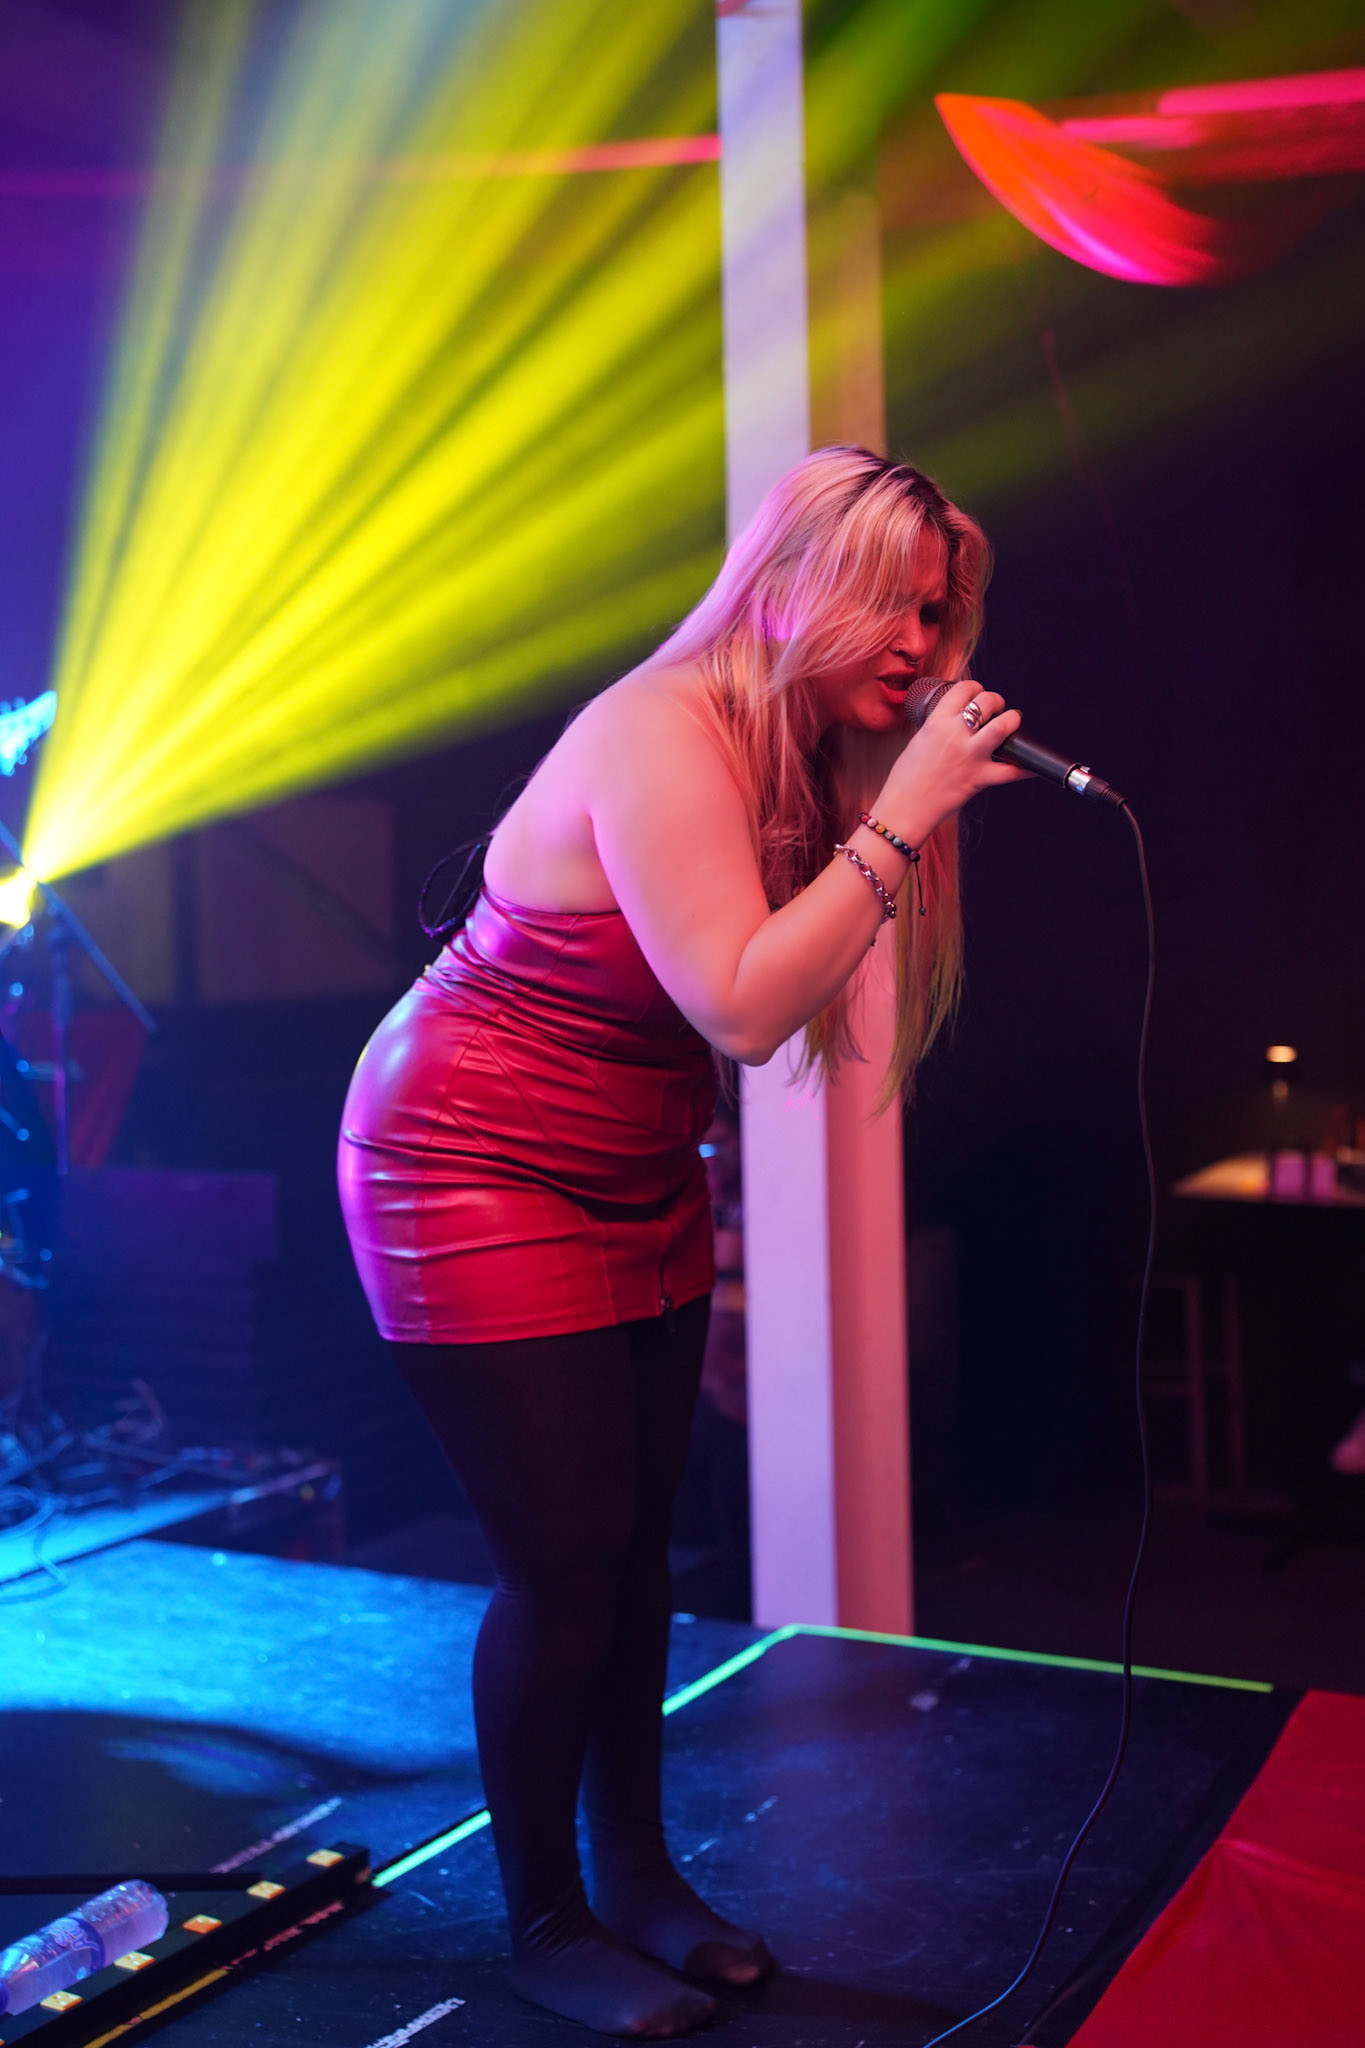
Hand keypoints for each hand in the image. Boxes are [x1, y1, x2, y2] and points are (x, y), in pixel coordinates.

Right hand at [876, 679, 1025, 844]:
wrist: (904, 808)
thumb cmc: (905, 779)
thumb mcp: (918, 741)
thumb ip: (938, 728)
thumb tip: (955, 722)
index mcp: (936, 723)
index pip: (963, 690)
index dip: (974, 687)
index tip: (976, 693)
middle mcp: (955, 735)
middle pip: (985, 702)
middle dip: (995, 700)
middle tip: (996, 707)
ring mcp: (970, 756)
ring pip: (1002, 727)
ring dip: (1012, 720)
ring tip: (1012, 721)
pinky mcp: (979, 778)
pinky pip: (1010, 772)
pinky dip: (1025, 769)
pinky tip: (1030, 766)